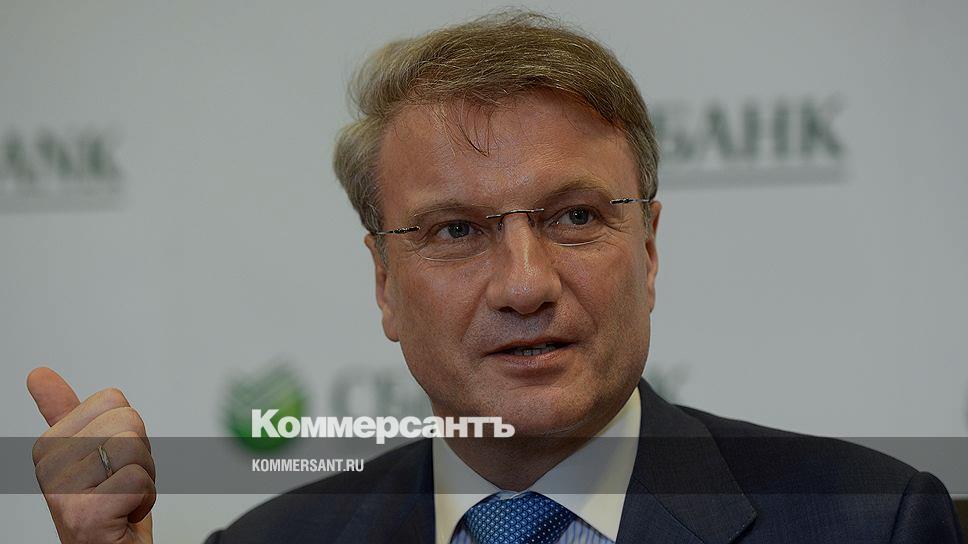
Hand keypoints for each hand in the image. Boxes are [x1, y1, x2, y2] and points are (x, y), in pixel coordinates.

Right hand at [28, 367, 154, 543]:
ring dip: (145, 477)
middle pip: (128, 421)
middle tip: (120, 484)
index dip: (128, 431)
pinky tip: (124, 516)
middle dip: (140, 454)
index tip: (110, 463)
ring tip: (123, 499)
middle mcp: (47, 465)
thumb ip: (65, 412)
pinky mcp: (86, 514)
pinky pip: (138, 480)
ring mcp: (63, 491)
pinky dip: (145, 499)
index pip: (113, 400)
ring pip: (134, 448)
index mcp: (48, 444)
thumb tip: (38, 373)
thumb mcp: (89, 453)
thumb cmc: (110, 505)